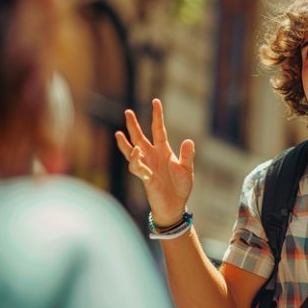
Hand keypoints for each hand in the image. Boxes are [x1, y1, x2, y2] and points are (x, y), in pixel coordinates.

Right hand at [115, 98, 195, 222]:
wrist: (175, 205)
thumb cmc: (180, 187)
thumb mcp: (187, 169)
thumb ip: (187, 155)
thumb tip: (188, 140)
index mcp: (163, 150)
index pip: (158, 129)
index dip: (157, 116)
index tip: (155, 101)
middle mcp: (152, 155)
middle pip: (140, 137)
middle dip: (133, 125)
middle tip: (127, 111)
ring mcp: (147, 165)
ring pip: (132, 151)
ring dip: (126, 143)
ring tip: (119, 134)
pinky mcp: (145, 177)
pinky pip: (137, 167)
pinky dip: (136, 161)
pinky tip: (136, 154)